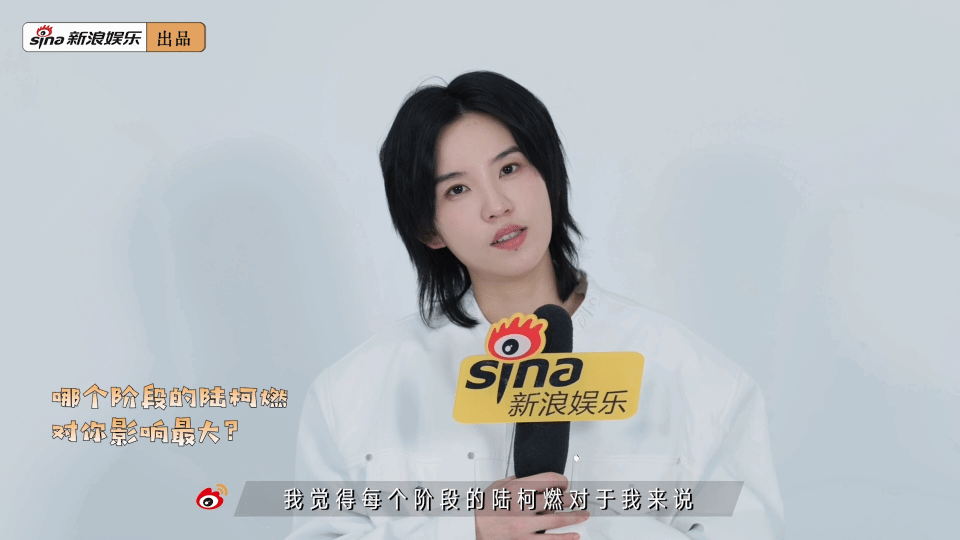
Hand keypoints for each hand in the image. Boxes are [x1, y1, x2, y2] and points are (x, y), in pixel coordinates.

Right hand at [474, 473, 589, 539]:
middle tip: (577, 499)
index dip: (562, 481)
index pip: (549, 480)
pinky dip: (566, 538)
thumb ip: (513, 481)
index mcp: (517, 489)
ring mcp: (524, 525)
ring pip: (558, 519)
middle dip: (572, 498)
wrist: (471, 531)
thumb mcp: (496, 487)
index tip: (564, 484)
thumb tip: (528, 477)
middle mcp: (522, 506)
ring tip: (584, 514)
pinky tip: (574, 535)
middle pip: (557, 499)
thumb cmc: (483, 511)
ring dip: (575, 516)